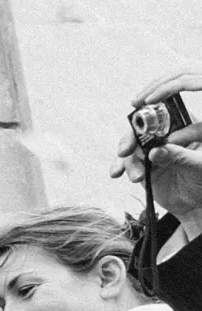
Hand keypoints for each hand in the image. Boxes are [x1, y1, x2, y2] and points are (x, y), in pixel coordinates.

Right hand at [116, 69, 201, 223]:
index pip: (167, 110)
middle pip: (143, 126)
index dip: (152, 105)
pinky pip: (126, 161)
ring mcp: (153, 149)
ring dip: (128, 159)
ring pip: (133, 144)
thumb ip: (179, 157)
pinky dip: (120, 166)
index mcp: (186, 127)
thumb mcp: (198, 167)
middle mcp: (167, 135)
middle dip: (132, 137)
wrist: (195, 205)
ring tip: (136, 176)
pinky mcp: (142, 164)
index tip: (140, 106)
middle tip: (126, 150)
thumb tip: (155, 151)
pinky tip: (116, 173)